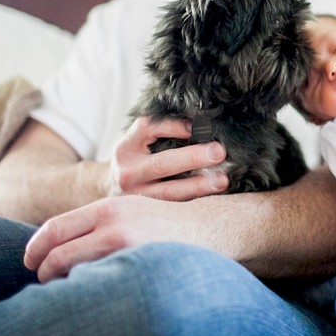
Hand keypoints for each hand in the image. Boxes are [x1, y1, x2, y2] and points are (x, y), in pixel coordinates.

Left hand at [24, 195, 206, 281]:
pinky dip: (90, 291)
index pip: (55, 228)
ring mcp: (126, 248)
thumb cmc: (164, 222)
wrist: (207, 227)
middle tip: (42, 281)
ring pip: (76, 272)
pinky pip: (101, 284)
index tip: (29, 260)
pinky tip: (94, 294)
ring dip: (65, 285)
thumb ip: (97, 222)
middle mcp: (113, 226)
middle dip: (44, 272)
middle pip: (58, 254)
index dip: (35, 248)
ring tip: (66, 289)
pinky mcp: (139, 267)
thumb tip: (59, 244)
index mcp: (106, 208)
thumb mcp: (128, 209)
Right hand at [108, 116, 228, 199]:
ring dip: (199, 186)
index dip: (175, 125)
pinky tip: (214, 195)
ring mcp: (136, 196)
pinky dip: (195, 200)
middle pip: (162, 164)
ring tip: (222, 180)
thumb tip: (202, 122)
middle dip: (193, 157)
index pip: (148, 128)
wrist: (114, 189)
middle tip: (219, 152)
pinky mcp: (147, 214)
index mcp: (126, 147)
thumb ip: (162, 130)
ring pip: (169, 192)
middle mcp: (128, 172)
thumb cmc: (137, 158)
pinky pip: (174, 207)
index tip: (199, 125)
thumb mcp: (139, 140)